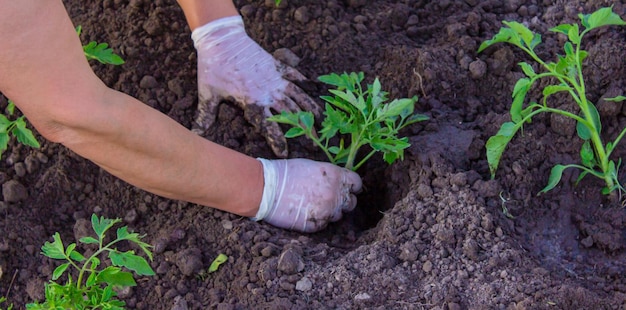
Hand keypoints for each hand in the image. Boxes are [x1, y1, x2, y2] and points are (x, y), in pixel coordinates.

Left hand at [191, 16, 321, 157]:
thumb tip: (195, 133)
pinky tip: (314, 89)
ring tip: (322, 118)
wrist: (222, 39)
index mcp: (252, 102)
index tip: (284, 153)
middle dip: (303, 127)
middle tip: (314, 138)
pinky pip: (294, 75)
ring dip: (310, 107)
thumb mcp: (208, 93)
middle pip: (290, 113)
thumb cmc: (213, 67)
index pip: (269, 126)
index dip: (277, 141)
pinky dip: (305, 83)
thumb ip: (205, 115)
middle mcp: (268, 92)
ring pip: (297, 96)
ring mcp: (275, 78)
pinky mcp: (276, 65)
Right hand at [252, 158, 361, 232]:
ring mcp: (326, 211)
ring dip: (330, 211)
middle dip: (343, 201)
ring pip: (338, 215)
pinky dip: (317, 220)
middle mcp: (335, 194)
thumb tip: (339, 182)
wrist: (266, 188)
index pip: (356, 183)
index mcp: (335, 176)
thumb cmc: (286, 173)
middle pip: (351, 202)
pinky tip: (305, 212)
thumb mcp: (313, 166)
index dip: (352, 186)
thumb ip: (330, 175)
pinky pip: (323, 224)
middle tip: (329, 198)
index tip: (348, 188)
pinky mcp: (315, 225)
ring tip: (312, 204)